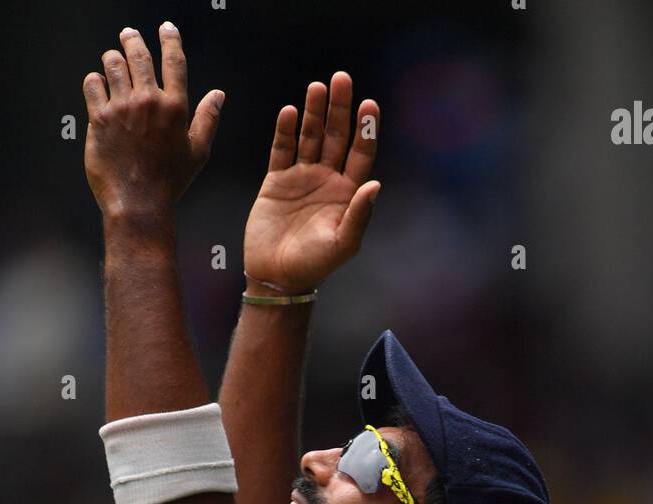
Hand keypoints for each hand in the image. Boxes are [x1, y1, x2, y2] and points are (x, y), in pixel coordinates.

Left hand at [83, 22, 222, 224]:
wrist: (138, 204)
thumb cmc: (169, 183)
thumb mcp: (197, 153)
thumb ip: (207, 119)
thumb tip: (218, 95)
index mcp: (175, 107)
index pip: (174, 61)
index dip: (170, 39)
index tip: (166, 28)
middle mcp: (148, 102)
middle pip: (139, 56)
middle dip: (133, 39)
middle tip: (128, 34)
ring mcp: (121, 108)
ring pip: (113, 64)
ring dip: (112, 58)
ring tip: (111, 58)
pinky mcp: (98, 118)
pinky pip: (92, 84)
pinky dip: (94, 80)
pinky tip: (97, 84)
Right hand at [244, 73, 379, 292]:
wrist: (277, 276)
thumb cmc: (314, 265)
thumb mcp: (343, 244)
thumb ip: (359, 215)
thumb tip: (376, 184)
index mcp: (347, 193)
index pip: (361, 153)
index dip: (365, 129)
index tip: (368, 104)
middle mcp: (327, 180)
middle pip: (337, 136)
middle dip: (340, 108)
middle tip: (342, 79)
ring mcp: (302, 177)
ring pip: (310, 136)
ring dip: (314, 112)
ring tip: (317, 87)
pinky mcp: (276, 181)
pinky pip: (282, 149)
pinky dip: (284, 131)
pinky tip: (289, 112)